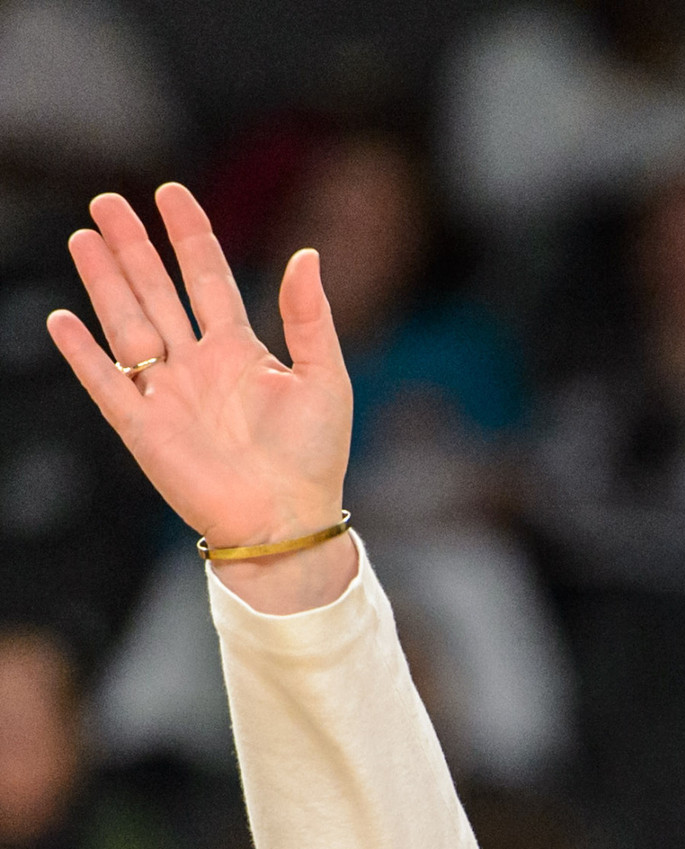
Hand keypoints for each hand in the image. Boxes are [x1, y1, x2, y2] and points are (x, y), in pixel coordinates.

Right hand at [46, 183, 358, 611]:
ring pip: (127, 324)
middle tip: (106, 201)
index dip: (189, 236)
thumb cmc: (315, 458)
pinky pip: (106, 384)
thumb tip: (306, 252)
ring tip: (85, 238)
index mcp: (241, 352)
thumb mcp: (324, 378)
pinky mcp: (144, 430)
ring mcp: (168, 395)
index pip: (207, 278)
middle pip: (156, 292)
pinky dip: (83, 354)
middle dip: (132, 247)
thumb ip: (309, 317)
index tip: (170, 194)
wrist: (289, 523)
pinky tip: (63, 320)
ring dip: (105, 282)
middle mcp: (198, 366)